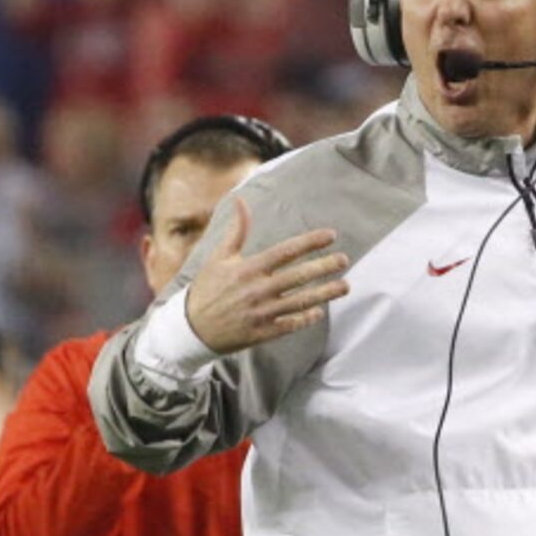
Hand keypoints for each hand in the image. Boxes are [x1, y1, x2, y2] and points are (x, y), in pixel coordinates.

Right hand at [181, 199, 348, 353]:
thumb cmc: (207, 289)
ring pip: (299, 301)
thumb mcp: (218, 258)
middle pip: (298, 276)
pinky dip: (305, 318)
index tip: (330, 236)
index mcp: (247, 269)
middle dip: (324, 267)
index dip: (310, 242)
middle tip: (344, 260)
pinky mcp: (260, 333)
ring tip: (344, 286)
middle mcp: (256, 290)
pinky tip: (319, 311)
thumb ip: (236, 231)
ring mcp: (260, 313)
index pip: (286, 251)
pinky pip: (289, 325)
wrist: (191, 328)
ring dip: (324, 293)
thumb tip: (242, 201)